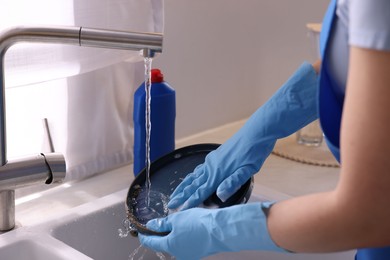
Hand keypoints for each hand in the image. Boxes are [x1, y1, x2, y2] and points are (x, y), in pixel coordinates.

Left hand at [139, 202, 286, 259]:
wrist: (221, 230)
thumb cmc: (199, 224)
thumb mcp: (176, 219)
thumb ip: (163, 223)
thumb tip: (152, 225)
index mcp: (170, 245)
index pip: (152, 242)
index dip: (145, 235)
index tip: (140, 232)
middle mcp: (179, 254)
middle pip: (165, 243)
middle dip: (162, 233)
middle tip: (160, 223)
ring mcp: (191, 254)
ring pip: (178, 243)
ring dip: (175, 234)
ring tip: (178, 221)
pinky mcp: (200, 251)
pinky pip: (188, 243)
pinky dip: (185, 236)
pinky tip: (191, 226)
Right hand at [168, 62, 318, 209]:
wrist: (256, 131)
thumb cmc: (254, 151)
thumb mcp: (248, 169)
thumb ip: (233, 182)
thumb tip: (220, 195)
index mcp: (219, 172)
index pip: (202, 190)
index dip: (191, 200)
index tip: (180, 209)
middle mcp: (212, 167)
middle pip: (194, 183)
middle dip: (182, 194)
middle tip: (170, 203)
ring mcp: (213, 161)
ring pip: (194, 176)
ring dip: (184, 185)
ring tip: (176, 192)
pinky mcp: (216, 156)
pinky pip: (200, 169)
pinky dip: (192, 176)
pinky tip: (191, 177)